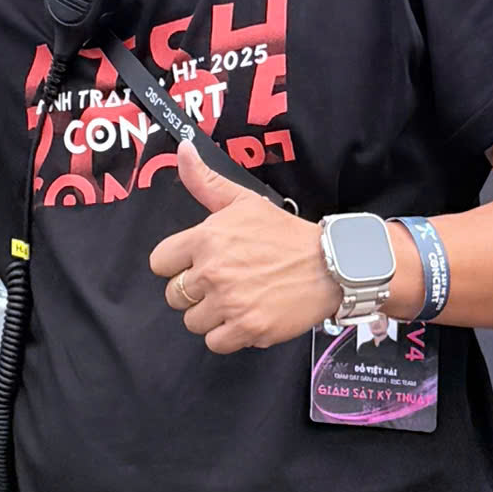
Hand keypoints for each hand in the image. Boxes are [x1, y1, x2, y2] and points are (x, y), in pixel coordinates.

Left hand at [148, 140, 337, 352]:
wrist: (331, 264)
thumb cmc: (285, 234)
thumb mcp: (244, 201)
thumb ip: (206, 181)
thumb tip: (182, 149)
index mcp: (206, 239)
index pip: (160, 263)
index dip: (178, 265)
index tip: (198, 264)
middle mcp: (213, 271)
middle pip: (175, 296)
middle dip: (195, 292)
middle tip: (225, 283)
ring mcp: (230, 303)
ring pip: (193, 322)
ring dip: (212, 316)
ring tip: (238, 299)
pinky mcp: (248, 329)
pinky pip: (215, 342)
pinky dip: (229, 335)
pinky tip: (247, 317)